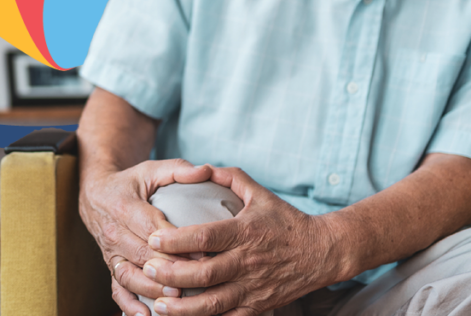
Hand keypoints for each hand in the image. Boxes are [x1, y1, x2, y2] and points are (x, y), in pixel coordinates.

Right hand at [79, 159, 213, 315]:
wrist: (96, 194)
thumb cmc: (131, 182)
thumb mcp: (152, 169)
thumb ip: (179, 169)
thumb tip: (205, 170)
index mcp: (125, 207)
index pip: (152, 227)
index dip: (176, 241)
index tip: (203, 250)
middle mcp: (115, 233)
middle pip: (142, 254)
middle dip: (169, 269)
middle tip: (197, 279)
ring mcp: (111, 253)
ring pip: (129, 275)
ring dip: (151, 289)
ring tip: (175, 297)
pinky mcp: (111, 266)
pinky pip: (117, 289)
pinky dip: (129, 305)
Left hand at [140, 167, 345, 315]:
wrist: (322, 252)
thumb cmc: (287, 221)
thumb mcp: (261, 194)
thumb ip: (231, 178)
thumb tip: (203, 168)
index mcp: (246, 232)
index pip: (206, 236)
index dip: (177, 240)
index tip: (154, 239)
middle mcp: (248, 262)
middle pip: (205, 273)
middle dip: (172, 274)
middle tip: (148, 269)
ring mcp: (254, 287)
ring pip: (213, 303)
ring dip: (183, 307)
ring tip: (159, 304)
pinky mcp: (258, 306)